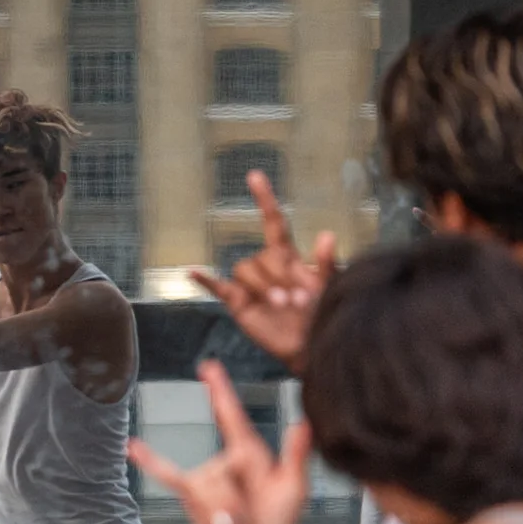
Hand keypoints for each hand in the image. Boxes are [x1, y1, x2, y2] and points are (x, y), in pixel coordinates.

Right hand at [129, 359, 311, 523]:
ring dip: (224, 511)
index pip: (231, 415)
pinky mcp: (191, 493)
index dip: (220, 389)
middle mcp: (225, 460)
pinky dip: (149, 461)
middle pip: (222, 469)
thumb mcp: (295, 487)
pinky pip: (167, 475)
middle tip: (254, 513)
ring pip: (206, 487)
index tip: (208, 366)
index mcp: (250, 452)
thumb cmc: (283, 518)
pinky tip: (132, 447)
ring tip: (238, 521)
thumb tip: (303, 422)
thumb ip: (296, 455)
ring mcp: (206, 475)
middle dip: (237, 497)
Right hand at [188, 171, 336, 370]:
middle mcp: (267, 267)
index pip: (273, 222)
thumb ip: (327, 264)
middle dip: (279, 276)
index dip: (264, 199)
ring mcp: (250, 284)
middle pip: (261, 255)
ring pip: (244, 270)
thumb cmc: (323, 315)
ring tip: (281, 306)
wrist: (311, 347)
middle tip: (299, 299)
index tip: (255, 176)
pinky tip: (192, 272)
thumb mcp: (330, 287)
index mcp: (288, 257)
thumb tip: (326, 234)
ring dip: (263, 287)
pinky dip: (204, 279)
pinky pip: (217, 286)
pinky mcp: (237, 302)